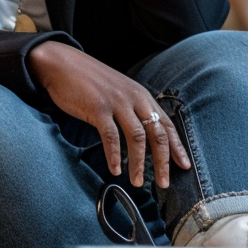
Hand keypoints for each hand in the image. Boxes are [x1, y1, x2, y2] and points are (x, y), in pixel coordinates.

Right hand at [26, 41, 190, 186]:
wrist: (63, 64)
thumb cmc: (90, 82)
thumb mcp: (119, 93)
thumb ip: (132, 110)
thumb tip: (143, 137)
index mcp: (141, 96)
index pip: (166, 124)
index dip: (177, 146)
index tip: (184, 166)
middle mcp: (134, 98)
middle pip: (156, 133)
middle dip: (163, 161)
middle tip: (165, 183)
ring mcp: (117, 102)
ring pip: (137, 137)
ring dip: (139, 163)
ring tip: (137, 182)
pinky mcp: (98, 108)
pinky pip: (111, 135)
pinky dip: (114, 155)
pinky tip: (115, 170)